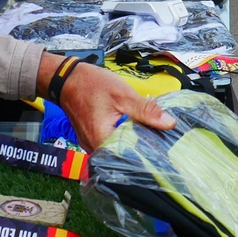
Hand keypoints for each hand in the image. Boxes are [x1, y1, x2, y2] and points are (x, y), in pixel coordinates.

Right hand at [56, 61, 175, 148]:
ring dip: (133, 144)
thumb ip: (146, 110)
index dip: (149, 154)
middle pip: (123, 157)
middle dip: (142, 149)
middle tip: (163, 142)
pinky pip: (110, 144)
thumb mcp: (123, 94)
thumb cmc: (91, 84)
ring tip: (152, 136)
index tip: (165, 149)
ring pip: (117, 151)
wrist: (67, 78)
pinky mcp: (91, 139)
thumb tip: (169, 123)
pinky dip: (123, 138)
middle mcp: (94, 147)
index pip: (130, 157)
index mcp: (101, 140)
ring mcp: (90, 144)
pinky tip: (136, 131)